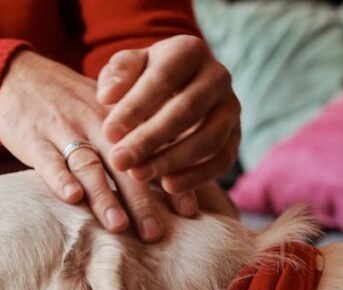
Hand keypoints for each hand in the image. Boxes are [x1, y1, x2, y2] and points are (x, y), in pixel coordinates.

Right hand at [0, 50, 164, 239]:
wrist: (20, 77)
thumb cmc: (71, 104)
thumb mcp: (107, 112)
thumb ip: (137, 141)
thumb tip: (175, 182)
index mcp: (119, 120)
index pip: (151, 152)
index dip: (170, 181)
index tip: (188, 213)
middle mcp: (95, 124)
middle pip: (123, 165)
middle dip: (140, 200)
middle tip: (154, 233)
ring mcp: (63, 131)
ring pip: (88, 165)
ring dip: (103, 196)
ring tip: (118, 225)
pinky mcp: (33, 139)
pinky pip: (48, 161)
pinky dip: (60, 178)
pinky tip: (72, 197)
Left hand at [97, 35, 240, 215]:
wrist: (177, 87)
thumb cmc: (143, 77)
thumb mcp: (126, 67)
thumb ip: (116, 75)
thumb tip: (107, 96)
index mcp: (189, 51)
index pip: (162, 79)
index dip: (135, 108)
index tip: (108, 134)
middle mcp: (218, 76)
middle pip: (187, 110)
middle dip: (149, 139)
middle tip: (119, 161)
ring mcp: (231, 107)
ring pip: (208, 138)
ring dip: (171, 160)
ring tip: (138, 175)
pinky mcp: (235, 135)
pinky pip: (222, 160)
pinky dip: (197, 177)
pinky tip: (168, 186)